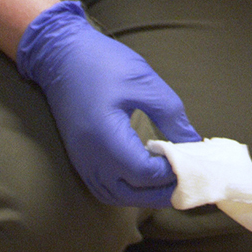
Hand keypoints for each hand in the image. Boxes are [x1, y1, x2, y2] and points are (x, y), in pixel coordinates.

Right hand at [15, 1, 199, 206]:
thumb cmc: (103, 62)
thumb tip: (193, 142)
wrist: (59, 55)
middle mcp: (90, 157)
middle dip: (161, 191)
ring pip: (116, 196)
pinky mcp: (79, 158)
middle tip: (187, 178)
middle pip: (130, 193)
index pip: (143, 173)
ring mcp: (82, 160)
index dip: (170, 172)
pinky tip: (143, 179)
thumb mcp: (144, 82)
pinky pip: (103, 188)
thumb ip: (171, 115)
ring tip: (168, 182)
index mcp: (106, 137)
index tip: (191, 160)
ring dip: (143, 195)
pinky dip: (125, 191)